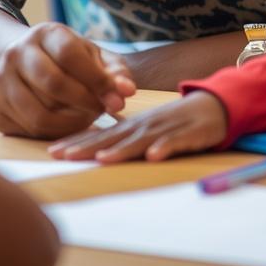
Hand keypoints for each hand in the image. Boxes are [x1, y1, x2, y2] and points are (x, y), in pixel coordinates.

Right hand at [0, 23, 135, 138]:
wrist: (22, 63)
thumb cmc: (68, 60)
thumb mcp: (92, 56)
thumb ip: (114, 71)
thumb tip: (126, 91)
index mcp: (44, 33)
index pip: (71, 55)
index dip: (98, 80)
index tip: (119, 99)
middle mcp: (16, 53)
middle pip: (53, 84)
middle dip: (85, 103)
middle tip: (103, 111)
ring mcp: (1, 82)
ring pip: (40, 114)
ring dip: (71, 124)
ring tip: (87, 119)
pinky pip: (29, 130)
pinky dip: (54, 134)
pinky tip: (67, 126)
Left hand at [48, 91, 228, 162]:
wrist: (213, 106)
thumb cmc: (175, 122)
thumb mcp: (145, 130)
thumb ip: (123, 140)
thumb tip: (94, 153)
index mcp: (132, 126)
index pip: (99, 135)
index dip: (77, 143)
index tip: (52, 152)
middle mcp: (144, 126)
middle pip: (113, 137)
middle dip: (88, 147)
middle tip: (62, 156)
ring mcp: (165, 129)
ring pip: (140, 140)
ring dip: (122, 150)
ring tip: (102, 159)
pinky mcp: (187, 134)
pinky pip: (175, 142)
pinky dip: (164, 148)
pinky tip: (153, 156)